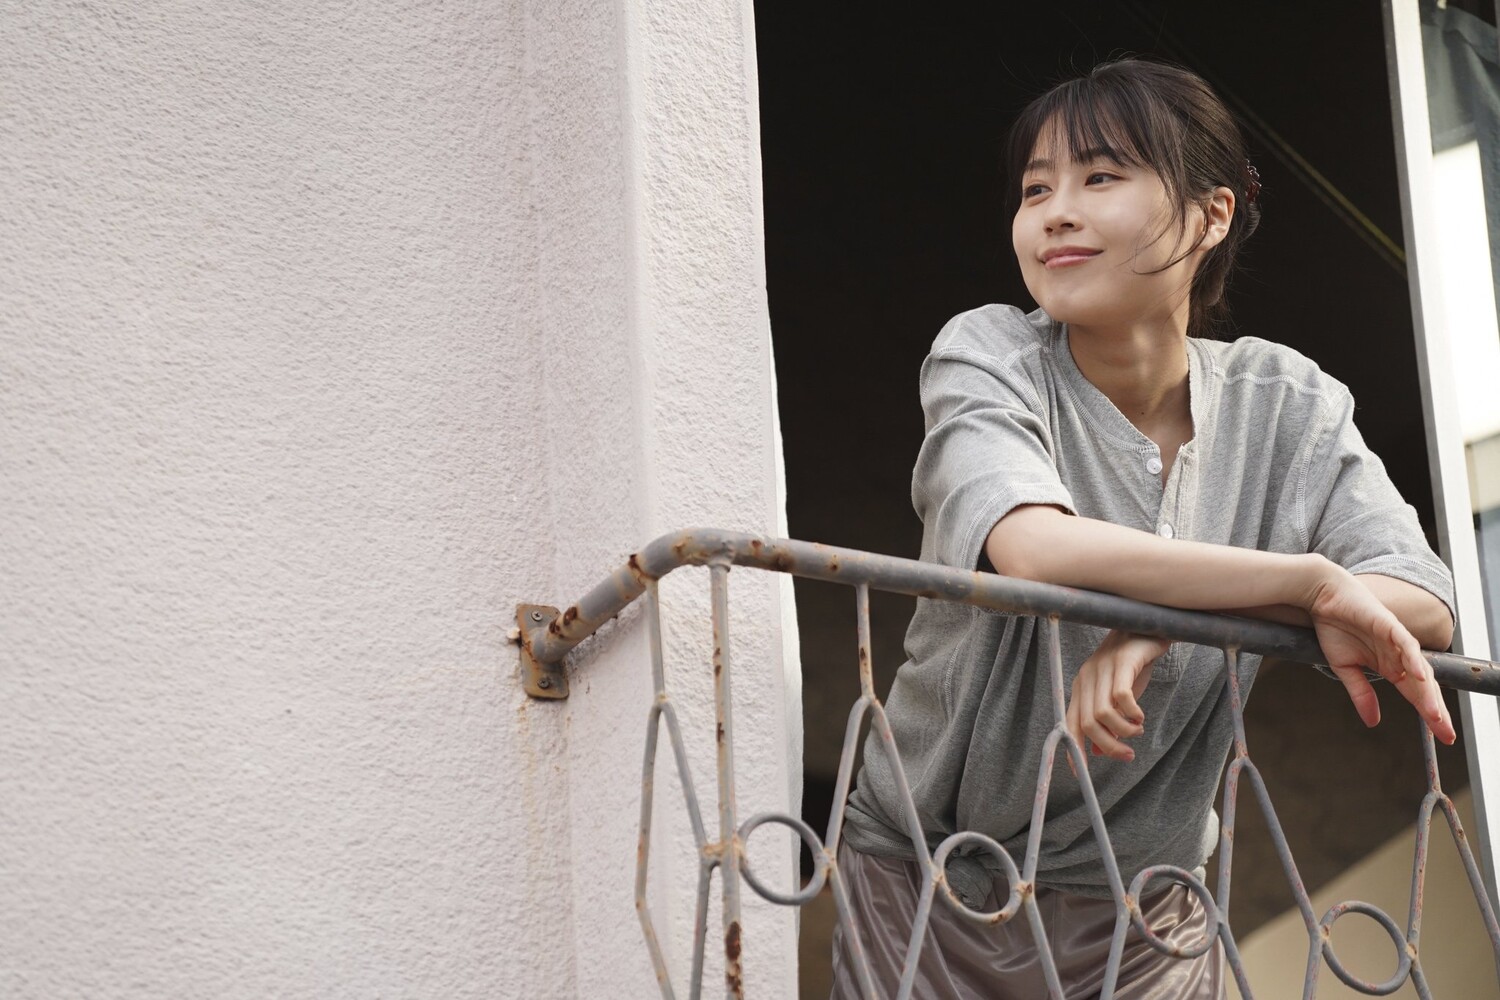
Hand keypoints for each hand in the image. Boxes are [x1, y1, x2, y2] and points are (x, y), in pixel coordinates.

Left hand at [1066, 630, 1172, 763]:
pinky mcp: (1121, 662)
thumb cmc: (1131, 666)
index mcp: (1081, 688)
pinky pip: (1121, 696)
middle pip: (1087, 724)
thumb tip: (1098, 752)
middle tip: (1128, 754)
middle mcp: (1086, 679)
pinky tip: (1140, 716)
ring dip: (1123, 730)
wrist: (1145, 628)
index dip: (1072, 749)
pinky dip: (1131, 713)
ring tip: (1138, 730)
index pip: (1069, 724)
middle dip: (1108, 747)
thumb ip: (1107, 721)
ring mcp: (1102, 669)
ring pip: (1102, 713)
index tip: (1079, 773)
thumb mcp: (1117, 697)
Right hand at [1303, 562, 1455, 743]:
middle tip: (1447, 735)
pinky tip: (1420, 677)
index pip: (1416, 695)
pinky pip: (1405, 644)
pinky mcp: (1389, 625)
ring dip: (1428, 693)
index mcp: (1391, 666)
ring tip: (1435, 716)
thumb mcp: (1345, 669)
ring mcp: (1396, 641)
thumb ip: (1361, 693)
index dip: (1429, 714)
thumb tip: (1373, 721)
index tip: (1440, 737)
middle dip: (1436, 711)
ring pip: (1419, 670)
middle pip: (1424, 687)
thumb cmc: (1334, 627)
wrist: (1322, 597)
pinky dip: (1413, 660)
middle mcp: (1399, 656)